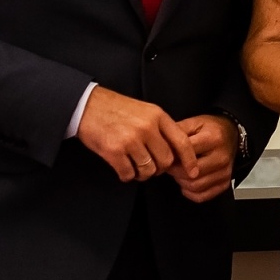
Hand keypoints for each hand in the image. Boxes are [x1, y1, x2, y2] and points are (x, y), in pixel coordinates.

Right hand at [76, 87, 198, 183]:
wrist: (87, 105)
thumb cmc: (116, 109)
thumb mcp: (145, 111)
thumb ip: (161, 128)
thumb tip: (176, 151)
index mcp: (157, 116)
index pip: (182, 142)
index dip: (189, 160)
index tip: (192, 171)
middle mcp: (146, 128)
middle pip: (165, 161)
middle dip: (159, 168)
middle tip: (150, 165)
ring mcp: (130, 140)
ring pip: (148, 171)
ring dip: (142, 173)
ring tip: (134, 165)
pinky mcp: (114, 151)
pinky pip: (128, 174)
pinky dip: (126, 175)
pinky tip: (122, 167)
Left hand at [173, 115, 237, 202]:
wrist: (232, 135)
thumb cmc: (211, 129)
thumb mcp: (194, 122)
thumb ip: (177, 131)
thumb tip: (161, 143)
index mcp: (212, 139)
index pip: (186, 153)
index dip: (171, 155)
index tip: (166, 155)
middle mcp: (221, 157)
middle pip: (190, 173)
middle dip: (175, 171)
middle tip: (171, 165)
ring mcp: (225, 172)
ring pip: (195, 186)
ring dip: (182, 182)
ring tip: (179, 172)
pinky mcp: (225, 183)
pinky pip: (202, 196)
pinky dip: (190, 192)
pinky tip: (187, 183)